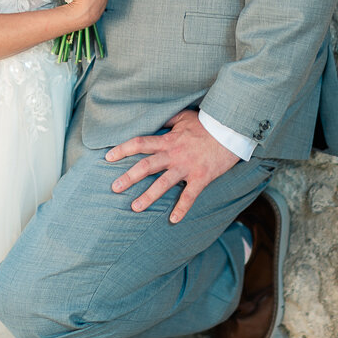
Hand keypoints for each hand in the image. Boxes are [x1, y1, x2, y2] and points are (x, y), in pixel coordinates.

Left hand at [105, 109, 239, 222]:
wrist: (230, 132)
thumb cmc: (206, 124)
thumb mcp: (184, 116)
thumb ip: (168, 119)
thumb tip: (156, 118)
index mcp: (167, 140)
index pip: (140, 143)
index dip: (123, 149)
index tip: (108, 158)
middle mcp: (173, 155)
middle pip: (146, 166)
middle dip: (129, 177)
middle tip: (114, 188)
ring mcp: (186, 168)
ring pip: (163, 184)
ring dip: (148, 197)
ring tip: (134, 208)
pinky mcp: (201, 178)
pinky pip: (189, 196)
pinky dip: (182, 209)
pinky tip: (173, 220)